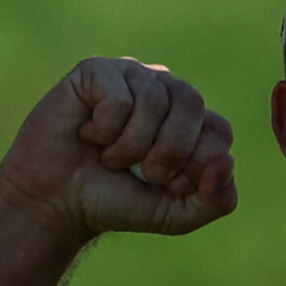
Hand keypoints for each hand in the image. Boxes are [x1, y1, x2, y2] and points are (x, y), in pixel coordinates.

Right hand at [0, 56, 237, 236]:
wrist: (58, 202)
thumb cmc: (117, 202)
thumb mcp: (176, 215)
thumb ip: (217, 199)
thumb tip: (227, 161)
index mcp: (193, 119)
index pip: (219, 131)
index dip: (196, 166)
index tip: (165, 185)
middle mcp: (167, 88)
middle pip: (193, 105)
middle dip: (168, 152)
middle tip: (142, 172)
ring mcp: (132, 75)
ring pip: (154, 101)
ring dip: (130, 146)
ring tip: (110, 156)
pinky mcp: (96, 70)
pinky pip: (119, 98)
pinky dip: (104, 130)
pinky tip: (88, 133)